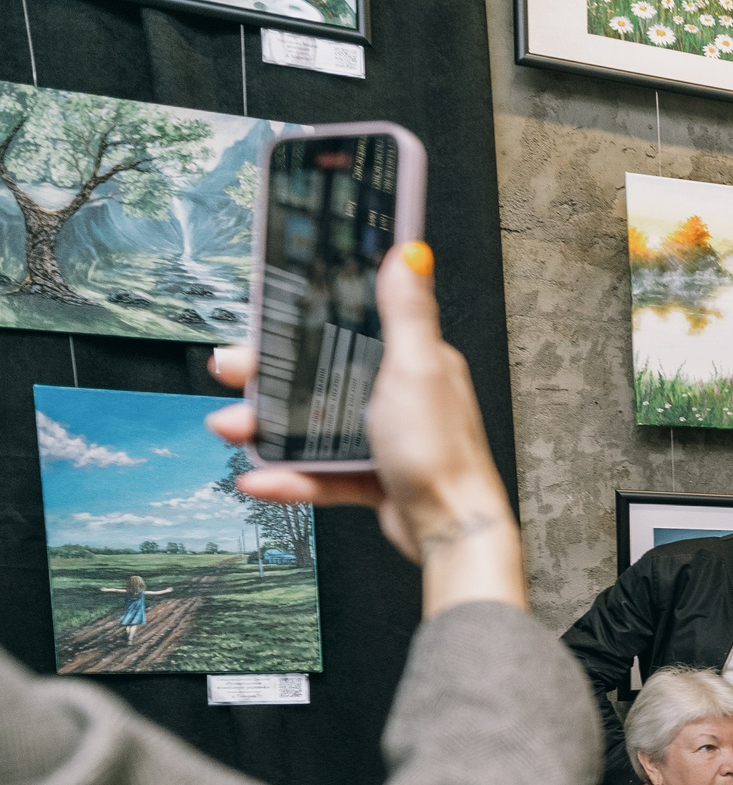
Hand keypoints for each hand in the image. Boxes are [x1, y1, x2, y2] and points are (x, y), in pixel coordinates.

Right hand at [208, 246, 523, 615]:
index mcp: (413, 362)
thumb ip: (407, 314)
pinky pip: (321, 473)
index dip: (300, 324)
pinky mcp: (373, 478)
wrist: (450, 531)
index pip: (345, 329)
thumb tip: (411, 253)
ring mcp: (383, 438)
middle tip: (231, 374)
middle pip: (319, 375)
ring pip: (312, 425)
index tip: (259, 322)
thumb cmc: (442, 452)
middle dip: (269, 376)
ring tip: (231, 430)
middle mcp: (398, 396)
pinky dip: (290, 476)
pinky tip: (259, 479)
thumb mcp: (417, 370)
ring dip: (267, 428)